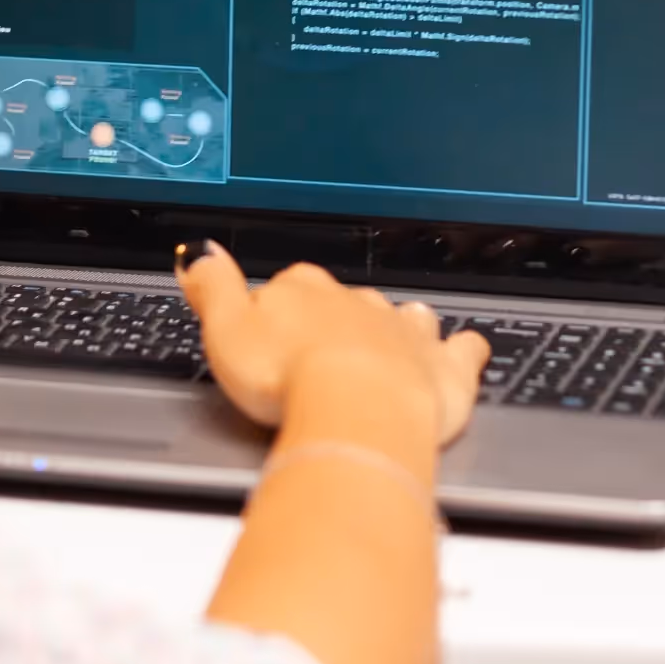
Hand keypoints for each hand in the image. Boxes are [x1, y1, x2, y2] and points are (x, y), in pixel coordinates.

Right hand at [178, 244, 489, 444]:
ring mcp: (405, 334)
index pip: (288, 290)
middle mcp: (359, 304)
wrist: (355, 412)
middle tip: (322, 353)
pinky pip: (461, 349)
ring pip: (403, 318)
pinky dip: (465, 349)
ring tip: (392, 343)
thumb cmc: (290, 380)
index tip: (270, 329)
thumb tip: (197, 251)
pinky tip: (467, 349)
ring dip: (399, 328)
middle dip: (338, 323)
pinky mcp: (443, 370)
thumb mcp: (225, 330)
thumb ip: (212, 286)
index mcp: (305, 293)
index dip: (278, 312)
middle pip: (345, 305)